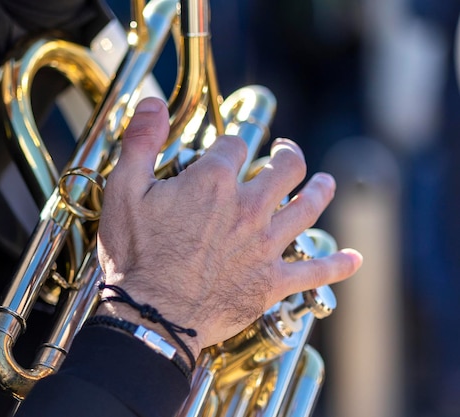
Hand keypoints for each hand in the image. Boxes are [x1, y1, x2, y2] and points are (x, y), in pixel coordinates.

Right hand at [96, 97, 361, 357]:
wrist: (152, 315)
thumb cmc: (136, 255)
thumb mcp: (124, 190)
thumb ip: (141, 142)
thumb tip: (150, 101)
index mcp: (214, 182)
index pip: (235, 144)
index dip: (231, 142)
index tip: (226, 149)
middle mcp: (248, 207)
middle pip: (285, 169)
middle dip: (288, 155)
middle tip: (287, 152)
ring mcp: (265, 245)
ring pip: (307, 208)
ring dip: (319, 191)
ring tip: (325, 183)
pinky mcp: (271, 281)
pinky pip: (315, 271)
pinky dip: (337, 264)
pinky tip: (354, 258)